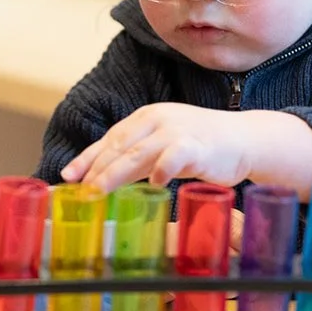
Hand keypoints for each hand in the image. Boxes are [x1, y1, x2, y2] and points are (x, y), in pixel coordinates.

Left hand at [63, 103, 264, 192]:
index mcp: (146, 117)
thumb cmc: (201, 146)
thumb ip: (135, 159)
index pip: (109, 139)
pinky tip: (153, 185)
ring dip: (115, 174)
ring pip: (137, 153)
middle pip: (118, 146)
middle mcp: (157, 119)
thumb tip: (101, 180)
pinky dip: (161, 170)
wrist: (245, 139)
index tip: (66, 178)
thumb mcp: (162, 146)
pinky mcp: (197, 145)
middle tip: (79, 193)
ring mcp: (177, 130)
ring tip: (98, 192)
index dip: (86, 158)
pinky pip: (174, 157)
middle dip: (95, 170)